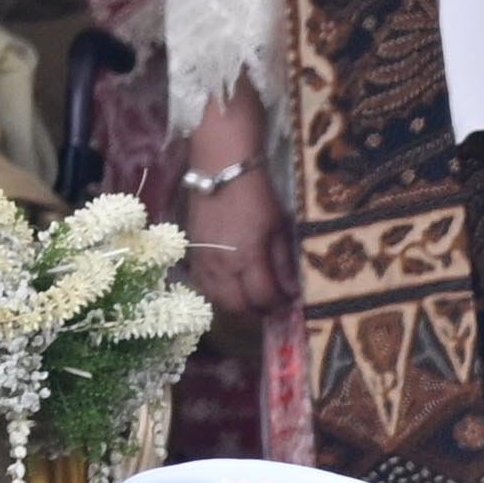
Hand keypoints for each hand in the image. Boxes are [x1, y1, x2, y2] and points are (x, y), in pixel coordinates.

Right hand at [176, 95, 291, 320]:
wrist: (221, 170)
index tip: (291, 304)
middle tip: (273, 309)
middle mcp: (222, 264)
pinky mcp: (192, 254)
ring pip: (217, 300)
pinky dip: (219, 294)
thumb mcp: (280, 226)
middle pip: (237, 307)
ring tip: (255, 301)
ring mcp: (203, 260)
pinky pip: (203, 286)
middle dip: (258, 313)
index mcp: (248, 256)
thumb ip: (284, 261)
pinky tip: (233, 289)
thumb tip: (291, 290)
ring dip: (238, 306)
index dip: (279, 305)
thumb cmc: (258, 194)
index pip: (263, 297)